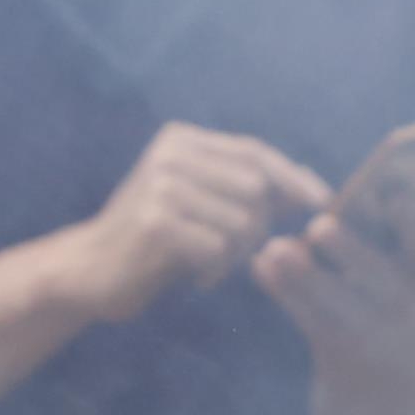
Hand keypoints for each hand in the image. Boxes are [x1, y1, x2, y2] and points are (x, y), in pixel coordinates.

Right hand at [72, 124, 332, 322]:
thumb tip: (309, 183)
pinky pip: (219, 248)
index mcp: (182, 140)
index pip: (255, 153)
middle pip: (256, 188)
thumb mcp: (201, 203)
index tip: (325, 203)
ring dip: (235, 254)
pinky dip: (213, 269)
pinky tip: (190, 273)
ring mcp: (161, 185)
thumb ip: (246, 188)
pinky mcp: (155, 222)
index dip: (294, 178)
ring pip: (243, 222)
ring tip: (205, 262)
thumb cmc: (156, 241)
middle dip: (257, 227)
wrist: (89, 271)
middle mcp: (170, 154)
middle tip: (228, 251)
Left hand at [248, 204, 414, 374]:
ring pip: (335, 303)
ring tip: (274, 248)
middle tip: (319, 226)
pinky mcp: (336, 350)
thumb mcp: (405, 276)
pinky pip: (306, 317)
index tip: (396, 199)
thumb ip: (394, 232)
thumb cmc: (390, 303)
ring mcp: (370, 333)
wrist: (389, 385)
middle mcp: (400, 307)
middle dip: (350, 251)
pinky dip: (281, 290)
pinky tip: (258, 265)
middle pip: (380, 278)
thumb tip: (374, 185)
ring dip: (304, 275)